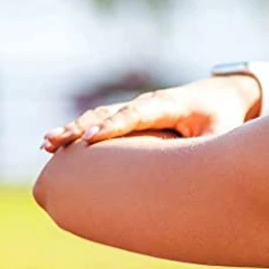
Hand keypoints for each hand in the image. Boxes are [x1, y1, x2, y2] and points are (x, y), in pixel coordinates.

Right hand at [40, 75, 259, 152]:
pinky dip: (79, 130)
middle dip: (80, 127)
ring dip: (73, 129)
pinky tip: (56, 145)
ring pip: (99, 115)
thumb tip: (198, 174)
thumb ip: (210, 150)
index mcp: (168, 104)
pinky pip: (101, 120)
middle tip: (52, 141)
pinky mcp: (132, 116)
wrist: (222, 94)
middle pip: (108, 113)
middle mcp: (147, 102)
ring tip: (46, 144)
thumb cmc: (222, 116)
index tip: (90, 138)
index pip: (136, 115)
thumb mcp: (222, 133)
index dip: (113, 127)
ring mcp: (137, 107)